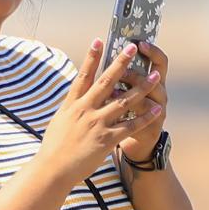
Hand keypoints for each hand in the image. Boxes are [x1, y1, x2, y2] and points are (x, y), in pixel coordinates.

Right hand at [36, 38, 163, 183]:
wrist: (52, 169)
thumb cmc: (54, 147)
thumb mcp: (60, 120)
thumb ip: (71, 106)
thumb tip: (76, 95)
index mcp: (72, 104)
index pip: (83, 75)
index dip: (92, 57)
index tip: (100, 40)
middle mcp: (85, 110)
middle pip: (106, 82)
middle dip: (121, 63)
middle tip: (133, 47)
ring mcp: (96, 124)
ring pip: (124, 101)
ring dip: (142, 87)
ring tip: (156, 75)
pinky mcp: (106, 140)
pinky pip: (130, 126)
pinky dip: (144, 117)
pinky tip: (156, 109)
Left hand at [116, 41, 168, 161]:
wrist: (137, 141)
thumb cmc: (128, 110)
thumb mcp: (125, 90)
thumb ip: (119, 75)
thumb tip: (106, 51)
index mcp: (154, 80)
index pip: (160, 61)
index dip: (153, 51)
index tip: (139, 42)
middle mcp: (160, 92)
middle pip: (157, 75)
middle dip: (142, 67)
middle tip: (127, 62)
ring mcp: (160, 109)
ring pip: (153, 95)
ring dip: (137, 87)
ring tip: (119, 84)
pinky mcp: (154, 126)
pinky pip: (146, 117)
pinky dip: (134, 112)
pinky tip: (119, 106)